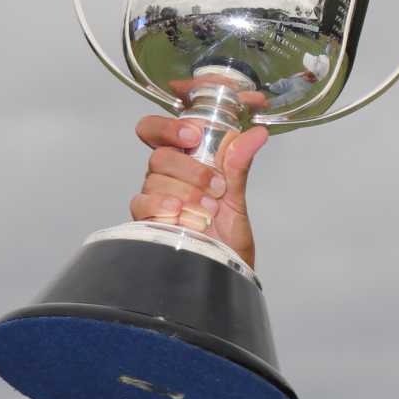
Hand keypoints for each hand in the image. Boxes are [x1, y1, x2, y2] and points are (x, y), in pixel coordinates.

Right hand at [128, 88, 270, 269]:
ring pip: (155, 179)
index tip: (194, 135)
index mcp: (183, 162)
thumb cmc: (227, 236)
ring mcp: (154, 198)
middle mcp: (165, 177)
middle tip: (217, 187)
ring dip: (187, 193)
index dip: (169, 128)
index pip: (158, 131)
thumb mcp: (237, 196)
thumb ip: (239, 163)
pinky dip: (164, 206)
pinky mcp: (146, 221)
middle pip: (160, 155)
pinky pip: (143, 204)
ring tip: (209, 209)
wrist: (225, 270)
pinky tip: (180, 213)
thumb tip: (256, 135)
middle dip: (192, 170)